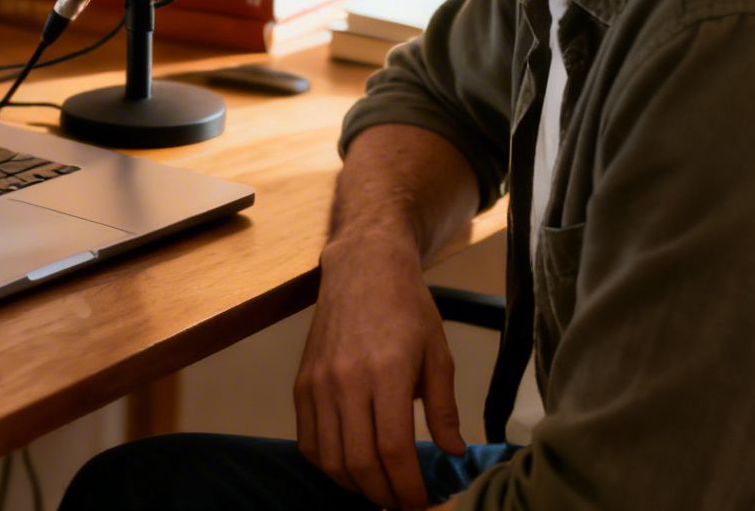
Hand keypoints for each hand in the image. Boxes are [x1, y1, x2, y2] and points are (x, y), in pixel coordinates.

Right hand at [295, 231, 467, 509]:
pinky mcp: (301, 383)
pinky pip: (307, 439)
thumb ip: (444, 408)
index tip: (422, 503)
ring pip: (328, 457)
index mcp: (386, 373)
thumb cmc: (408, 308)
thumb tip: (453, 453)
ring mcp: (318, 383)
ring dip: (354, 485)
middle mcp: (346, 381)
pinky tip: (348, 468)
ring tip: (377, 491)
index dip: (407, 486)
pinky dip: (326, 464)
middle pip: (358, 461)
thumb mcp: (438, 354)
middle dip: (382, 495)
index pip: (392, 449)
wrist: (363, 268)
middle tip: (401, 505)